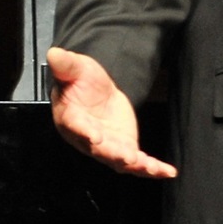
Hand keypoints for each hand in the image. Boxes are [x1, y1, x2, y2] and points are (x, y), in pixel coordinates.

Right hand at [48, 46, 177, 178]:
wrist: (95, 91)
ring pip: (119, 160)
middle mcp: (87, 138)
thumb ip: (66, 64)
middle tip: (128, 157)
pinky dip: (152, 168)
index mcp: (71, 118)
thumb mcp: (75, 67)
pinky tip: (168, 171)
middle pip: (99, 149)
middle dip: (114, 154)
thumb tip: (54, 52)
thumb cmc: (80, 80)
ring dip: (135, 165)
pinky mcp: (124, 148)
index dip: (84, 133)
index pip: (76, 126)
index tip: (94, 137)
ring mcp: (106, 146)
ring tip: (152, 169)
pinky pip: (138, 162)